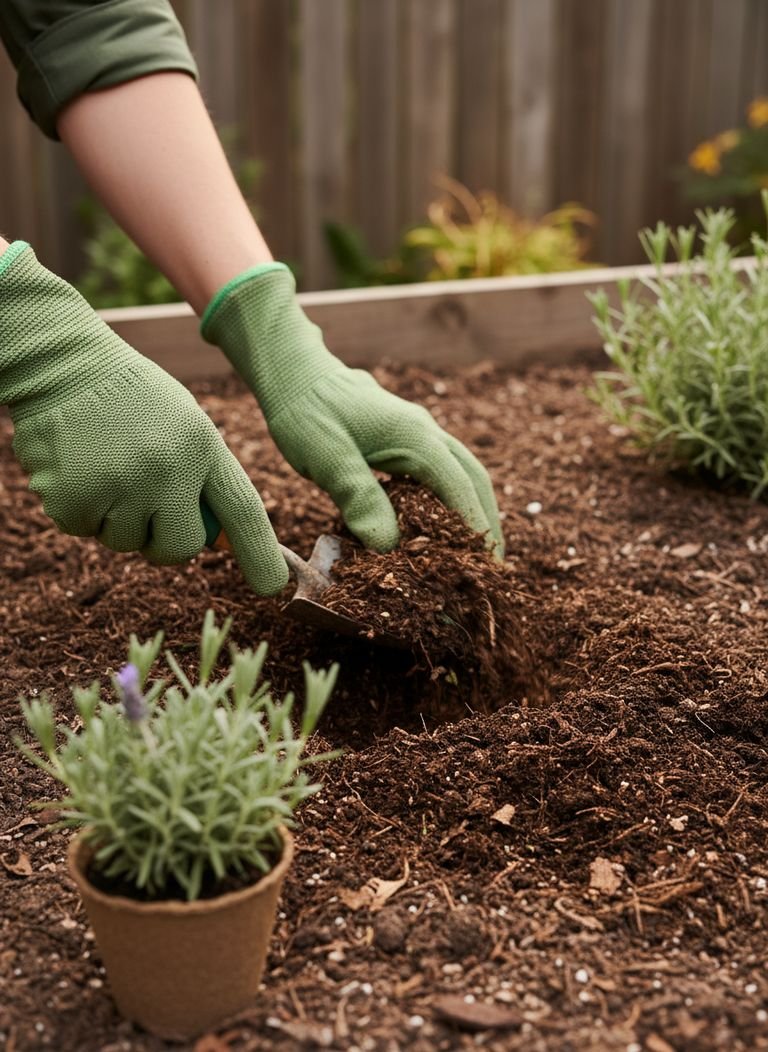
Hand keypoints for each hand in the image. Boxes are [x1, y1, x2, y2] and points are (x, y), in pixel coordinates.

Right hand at [0, 243, 287, 594]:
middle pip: (179, 548)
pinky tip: (79, 467)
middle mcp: (165, 470)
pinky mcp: (72, 499)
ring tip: (107, 465)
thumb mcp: (186, 426)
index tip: (273, 587)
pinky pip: (83, 530)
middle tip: (147, 502)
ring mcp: (118, 487)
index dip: (259, 552)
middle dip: (165, 540)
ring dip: (116, 518)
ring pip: (125, 542)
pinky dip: (80, 509)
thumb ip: (201, 480)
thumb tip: (214, 544)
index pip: (241, 509)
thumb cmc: (133, 399)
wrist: (63, 365)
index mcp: (201, 446)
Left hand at [202, 264, 503, 554]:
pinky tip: (438, 525)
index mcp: (415, 437)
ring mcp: (419, 433)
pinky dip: (451, 499)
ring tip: (473, 550)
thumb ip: (358, 497)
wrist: (295, 373)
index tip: (487, 562)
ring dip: (473, 509)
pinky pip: (441, 471)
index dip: (475, 526)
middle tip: (492, 565)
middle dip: (487, 521)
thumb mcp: (325, 457)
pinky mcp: (406, 439)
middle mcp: (426, 432)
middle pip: (474, 479)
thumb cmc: (306, 412)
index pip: (459, 486)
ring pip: (461, 473)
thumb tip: (388, 546)